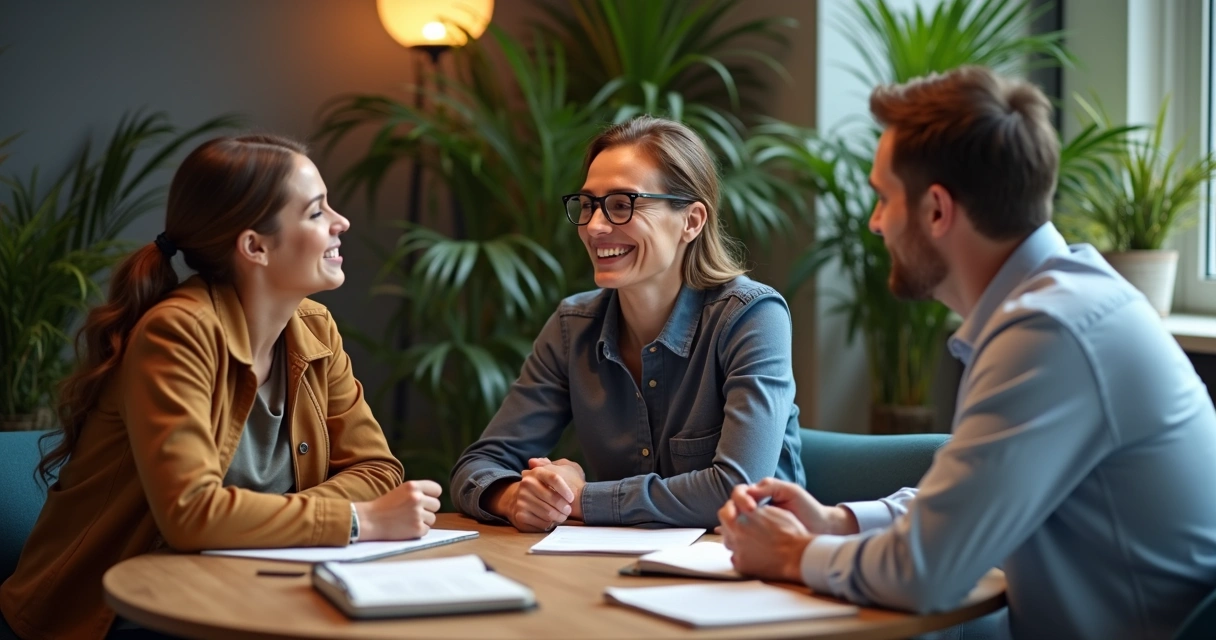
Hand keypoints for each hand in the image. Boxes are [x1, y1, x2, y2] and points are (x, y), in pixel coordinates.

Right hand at [353, 479, 441, 540]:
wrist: (370, 520)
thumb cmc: (385, 505)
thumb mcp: (402, 490)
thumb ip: (418, 491)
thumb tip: (436, 498)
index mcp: (413, 486)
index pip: (437, 490)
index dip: (432, 496)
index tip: (425, 500)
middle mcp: (417, 498)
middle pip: (436, 505)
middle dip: (427, 509)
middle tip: (413, 512)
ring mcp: (417, 514)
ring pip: (433, 518)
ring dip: (423, 520)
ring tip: (408, 520)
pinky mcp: (417, 529)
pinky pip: (427, 529)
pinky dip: (418, 530)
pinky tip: (406, 527)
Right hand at [483, 460, 580, 531]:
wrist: (514, 500)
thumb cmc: (538, 487)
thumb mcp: (544, 473)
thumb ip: (549, 465)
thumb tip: (535, 460)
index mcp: (536, 472)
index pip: (554, 478)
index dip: (565, 489)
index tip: (571, 498)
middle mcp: (527, 484)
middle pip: (553, 498)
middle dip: (565, 507)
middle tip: (568, 510)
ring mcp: (522, 500)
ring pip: (549, 512)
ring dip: (559, 517)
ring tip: (562, 516)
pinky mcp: (521, 515)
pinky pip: (542, 523)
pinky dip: (550, 523)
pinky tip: (552, 521)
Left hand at [718, 496, 811, 582]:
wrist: (798, 555)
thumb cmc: (791, 533)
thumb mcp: (773, 512)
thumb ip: (756, 510)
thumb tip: (748, 508)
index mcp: (745, 515)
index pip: (727, 509)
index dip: (732, 510)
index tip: (736, 512)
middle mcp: (737, 531)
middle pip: (724, 524)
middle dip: (730, 523)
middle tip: (741, 526)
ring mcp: (737, 549)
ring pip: (728, 542)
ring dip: (735, 539)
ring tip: (750, 541)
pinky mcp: (741, 564)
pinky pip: (734, 558)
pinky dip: (741, 555)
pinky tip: (752, 554)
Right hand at [732, 478, 857, 534]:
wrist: (821, 526)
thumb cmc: (807, 507)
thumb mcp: (791, 491)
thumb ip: (770, 486)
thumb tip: (749, 490)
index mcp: (760, 494)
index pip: (740, 492)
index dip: (740, 499)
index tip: (751, 508)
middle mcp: (755, 508)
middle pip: (732, 507)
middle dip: (732, 513)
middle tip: (738, 522)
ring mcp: (755, 523)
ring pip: (733, 523)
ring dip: (730, 528)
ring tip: (734, 535)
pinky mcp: (758, 538)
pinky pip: (742, 537)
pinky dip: (737, 539)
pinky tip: (737, 544)